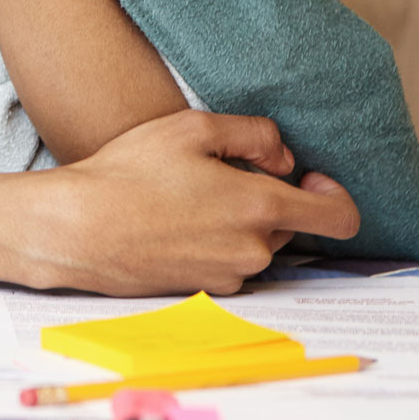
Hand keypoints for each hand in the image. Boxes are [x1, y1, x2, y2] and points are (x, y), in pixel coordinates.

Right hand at [29, 109, 360, 295]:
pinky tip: (176, 223)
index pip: (340, 217)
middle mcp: (253, 249)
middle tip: (220, 174)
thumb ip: (255, 134)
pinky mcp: (205, 292)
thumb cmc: (129, 173)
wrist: (78, 230)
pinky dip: (216, 241)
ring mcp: (229, 275)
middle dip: (269, 198)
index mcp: (259, 207)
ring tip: (188, 198)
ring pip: (258, 243)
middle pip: (292, 224)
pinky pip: (229, 261)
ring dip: (239, 221)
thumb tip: (284, 158)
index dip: (333, 193)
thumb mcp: (193, 128)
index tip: (307, 177)